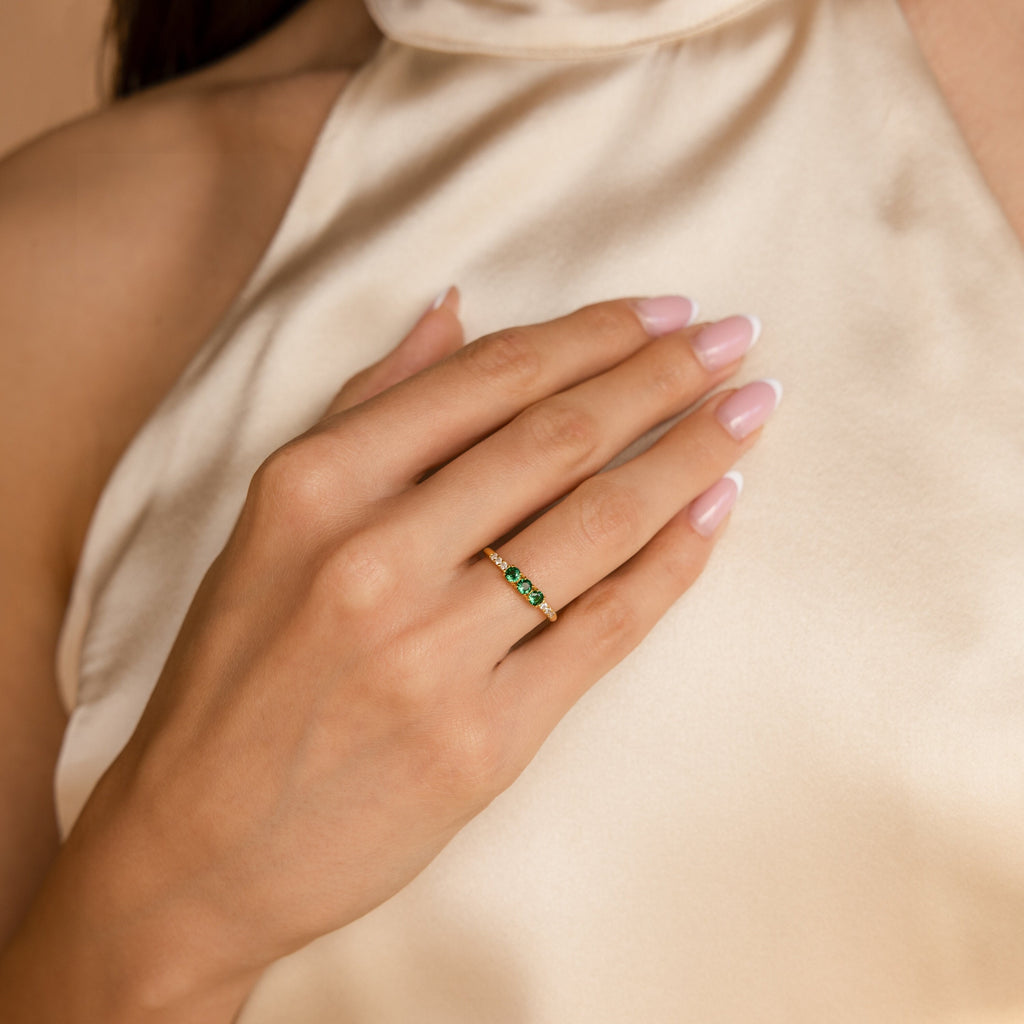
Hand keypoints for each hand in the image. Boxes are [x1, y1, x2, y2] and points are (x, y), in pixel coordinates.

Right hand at [24, 293, 775, 1018]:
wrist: (204, 842)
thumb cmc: (235, 671)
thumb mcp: (273, 522)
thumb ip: (366, 408)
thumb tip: (454, 311)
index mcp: (315, 486)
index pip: (489, 379)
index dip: (594, 334)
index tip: (664, 309)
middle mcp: (374, 556)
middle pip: (557, 438)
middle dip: (662, 376)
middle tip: (733, 337)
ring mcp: (433, 652)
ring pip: (597, 522)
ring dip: (691, 452)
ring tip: (751, 407)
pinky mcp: (485, 738)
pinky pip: (604, 627)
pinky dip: (674, 561)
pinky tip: (719, 508)